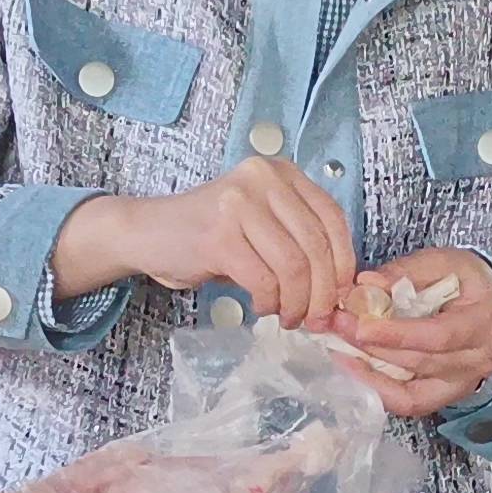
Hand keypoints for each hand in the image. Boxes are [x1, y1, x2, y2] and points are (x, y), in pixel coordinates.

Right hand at [97, 162, 358, 325]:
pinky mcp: (219, 234)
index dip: (344, 264)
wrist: (147, 233)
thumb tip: (341, 289)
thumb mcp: (263, 227)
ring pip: (293, 266)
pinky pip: (263, 279)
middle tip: (316, 320)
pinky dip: (269, 301)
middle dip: (323, 293)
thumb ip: (299, 243)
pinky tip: (260, 307)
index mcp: (282, 172)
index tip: (340, 296)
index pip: (332, 219)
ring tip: (288, 317)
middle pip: (316, 245)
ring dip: (296, 303)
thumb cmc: (210, 236)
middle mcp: (264, 178)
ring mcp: (240, 203)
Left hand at [321, 254, 491, 419]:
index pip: (437, 336)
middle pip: (419, 362)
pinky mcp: (447, 394)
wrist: (489, 303)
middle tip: (339, 327)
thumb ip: (404, 271)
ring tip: (342, 349)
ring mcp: (463, 382)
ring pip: (412, 389)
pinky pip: (411, 403)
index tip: (361, 326)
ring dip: (371, 371)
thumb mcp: (442, 261)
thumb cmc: (466, 280)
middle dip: (373, 347)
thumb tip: (366, 284)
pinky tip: (358, 372)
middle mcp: (477, 359)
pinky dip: (382, 391)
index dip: (397, 335)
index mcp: (481, 322)